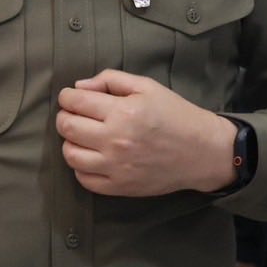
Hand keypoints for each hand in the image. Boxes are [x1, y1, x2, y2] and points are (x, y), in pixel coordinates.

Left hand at [56, 69, 236, 195]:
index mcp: (123, 112)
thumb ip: (111, 80)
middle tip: (73, 114)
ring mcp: (116, 167)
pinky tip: (91, 156)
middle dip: (64, 116)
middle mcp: (115, 140)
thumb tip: (79, 87)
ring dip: (70, 142)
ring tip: (81, 135)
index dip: (67, 97)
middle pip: (68, 127)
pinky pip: (84, 179)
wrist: (201, 151)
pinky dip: (81, 167)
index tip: (70, 97)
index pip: (75, 102)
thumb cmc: (175, 114)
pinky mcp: (120, 187)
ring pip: (70, 155)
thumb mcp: (147, 87)